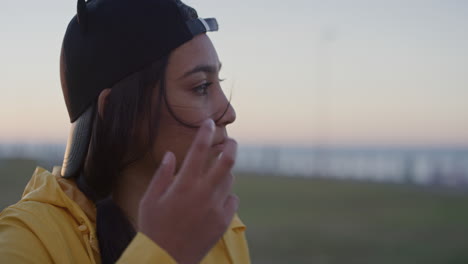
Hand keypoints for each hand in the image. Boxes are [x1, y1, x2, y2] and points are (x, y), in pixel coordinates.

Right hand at [138, 119, 238, 263]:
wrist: (165, 259)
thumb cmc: (153, 228)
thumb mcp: (150, 199)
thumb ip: (162, 174)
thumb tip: (172, 154)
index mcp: (184, 184)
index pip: (199, 150)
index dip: (206, 132)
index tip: (210, 122)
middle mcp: (204, 193)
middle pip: (227, 161)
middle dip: (231, 146)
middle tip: (231, 141)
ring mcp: (216, 207)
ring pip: (230, 180)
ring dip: (225, 173)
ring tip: (216, 174)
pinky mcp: (223, 222)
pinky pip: (232, 200)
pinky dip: (226, 195)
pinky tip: (216, 198)